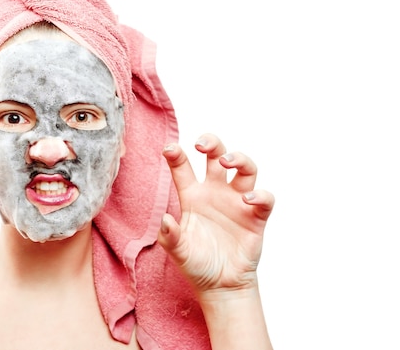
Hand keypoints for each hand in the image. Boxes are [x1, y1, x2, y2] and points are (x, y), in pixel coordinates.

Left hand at [157, 134, 273, 295]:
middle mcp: (215, 193)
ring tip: (226, 161)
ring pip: (245, 168)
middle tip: (201, 144)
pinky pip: (264, 198)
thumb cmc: (197, 264)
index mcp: (193, 196)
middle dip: (212, 143)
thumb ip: (170, 236)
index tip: (168, 148)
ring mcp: (237, 202)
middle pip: (217, 156)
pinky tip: (247, 199)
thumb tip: (166, 219)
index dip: (176, 155)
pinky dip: (259, 194)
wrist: (221, 286)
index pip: (183, 168)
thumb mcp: (178, 252)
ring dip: (238, 158)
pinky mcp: (256, 217)